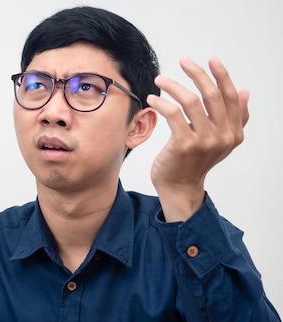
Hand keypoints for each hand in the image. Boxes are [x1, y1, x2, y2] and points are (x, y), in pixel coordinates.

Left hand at [147, 57, 249, 221]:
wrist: (179, 187)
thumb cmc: (195, 162)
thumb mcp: (220, 141)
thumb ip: (235, 118)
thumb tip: (245, 92)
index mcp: (234, 132)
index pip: (231, 96)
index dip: (222, 75)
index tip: (211, 59)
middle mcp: (223, 136)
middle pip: (212, 95)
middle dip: (197, 73)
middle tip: (184, 61)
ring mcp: (204, 141)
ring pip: (191, 101)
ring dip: (174, 86)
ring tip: (160, 80)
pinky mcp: (184, 145)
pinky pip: (173, 114)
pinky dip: (162, 102)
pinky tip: (152, 99)